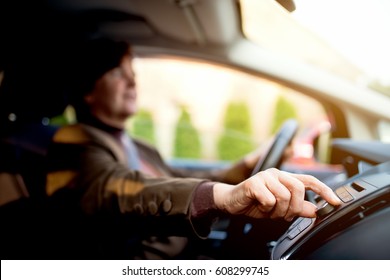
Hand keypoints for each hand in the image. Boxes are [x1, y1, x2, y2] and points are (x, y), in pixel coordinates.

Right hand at [213, 168, 340, 220]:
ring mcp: (265, 176)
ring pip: (284, 196)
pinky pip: (269, 200)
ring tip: (269, 212)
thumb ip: (297, 208)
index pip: (309, 180)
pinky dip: (266, 209)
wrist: (231, 202)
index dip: (324, 190)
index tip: (335, 202)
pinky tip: (260, 206)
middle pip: (298, 189)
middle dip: (293, 207)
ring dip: (278, 211)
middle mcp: (276, 174)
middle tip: (283, 215)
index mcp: (285, 178)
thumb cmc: (255, 203)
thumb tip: (315, 210)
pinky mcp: (254, 183)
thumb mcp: (279, 209)